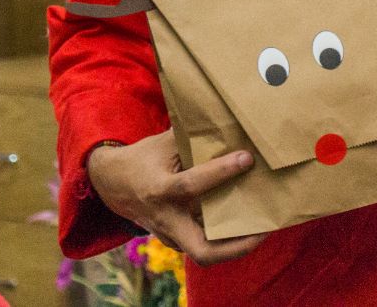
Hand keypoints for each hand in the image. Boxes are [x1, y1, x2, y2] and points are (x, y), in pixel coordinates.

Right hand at [87, 130, 267, 265]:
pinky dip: (224, 239)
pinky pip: (202, 245)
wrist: (111, 184)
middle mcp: (165, 219)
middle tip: (266, 228)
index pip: (192, 185)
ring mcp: (169, 235)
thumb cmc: (143, 158)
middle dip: (237, 245)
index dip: (221, 172)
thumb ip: (193, 139)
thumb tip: (230, 125)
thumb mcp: (163, 143)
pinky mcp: (173, 241)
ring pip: (205, 252)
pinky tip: (246, 224)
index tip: (246, 158)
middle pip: (202, 250)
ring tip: (264, 226)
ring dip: (236, 244)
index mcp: (159, 190)